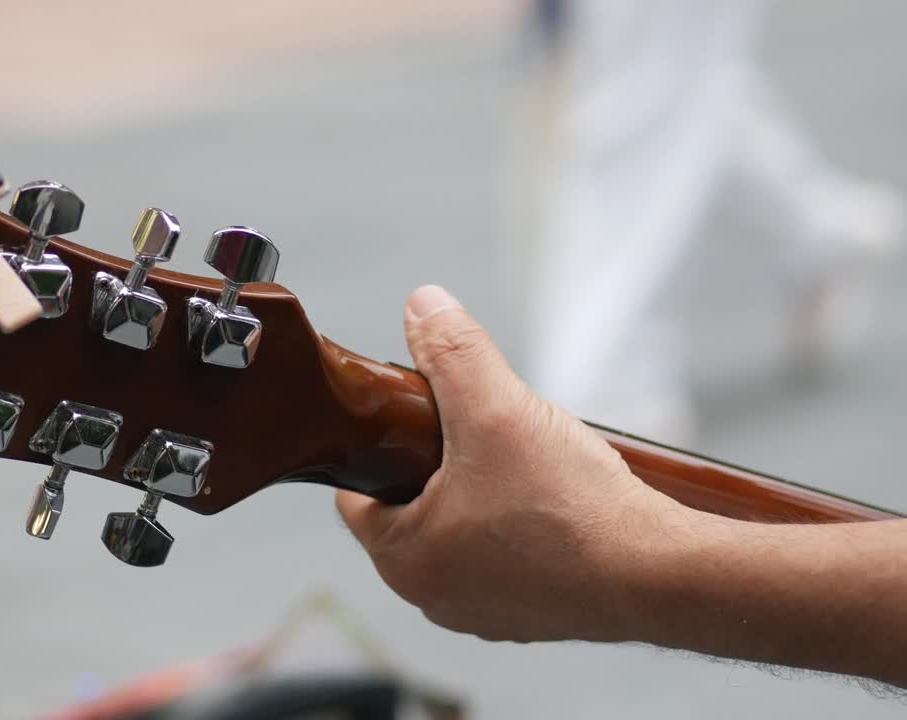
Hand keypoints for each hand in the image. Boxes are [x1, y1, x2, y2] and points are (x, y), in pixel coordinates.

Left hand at [337, 285, 694, 642]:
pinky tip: (554, 499)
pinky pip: (508, 556)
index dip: (382, 446)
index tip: (416, 418)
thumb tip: (421, 304)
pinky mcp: (532, 616)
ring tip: (523, 461)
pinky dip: (522, 525)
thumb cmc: (570, 507)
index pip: (358, 494)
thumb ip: (453, 353)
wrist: (662, 575)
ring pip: (462, 530)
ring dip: (483, 492)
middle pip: (412, 507)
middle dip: (438, 464)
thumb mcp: (498, 409)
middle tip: (480, 432)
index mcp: (402, 560)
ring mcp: (483, 613)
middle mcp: (432, 598)